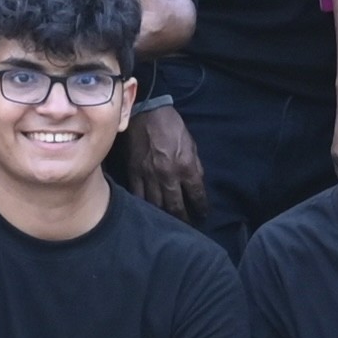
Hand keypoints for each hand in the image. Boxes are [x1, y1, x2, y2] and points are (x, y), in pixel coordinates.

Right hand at [124, 92, 209, 216]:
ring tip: (170, 223)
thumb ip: (195, 166)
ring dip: (164, 217)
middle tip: (187, 226)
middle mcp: (167, 175)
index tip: (203, 214)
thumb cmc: (172, 126)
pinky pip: (138, 196)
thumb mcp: (191, 144)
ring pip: (156, 206)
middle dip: (184, 218)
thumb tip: (197, 183)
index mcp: (185, 166)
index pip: (196, 194)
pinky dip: (145, 207)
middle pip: (176, 206)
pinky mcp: (134, 173)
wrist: (145, 112)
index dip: (201, 207)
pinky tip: (149, 212)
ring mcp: (148, 176)